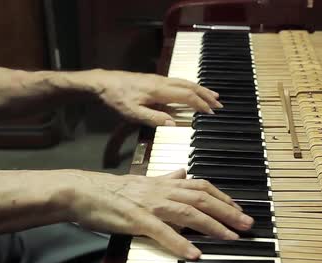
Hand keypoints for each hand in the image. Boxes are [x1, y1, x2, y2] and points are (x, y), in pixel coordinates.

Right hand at [56, 169, 253, 258]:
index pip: (200, 186)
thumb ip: (165, 178)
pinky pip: (162, 231)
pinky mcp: (137, 219)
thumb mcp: (143, 180)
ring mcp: (150, 205)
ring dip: (213, 225)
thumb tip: (182, 173)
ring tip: (231, 238)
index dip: (223, 196)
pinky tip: (194, 253)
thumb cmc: (112, 190)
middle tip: (247, 224)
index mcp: (163, 183)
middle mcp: (161, 191)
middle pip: (202, 199)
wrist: (84, 191)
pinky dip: (179, 243)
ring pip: (188, 212)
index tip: (238, 207)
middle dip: (228, 211)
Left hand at [82, 69, 222, 126]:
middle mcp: (162, 82)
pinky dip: (190, 87)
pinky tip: (191, 91)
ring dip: (200, 89)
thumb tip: (173, 123)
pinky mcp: (154, 80)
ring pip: (185, 82)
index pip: (186, 96)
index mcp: (159, 90)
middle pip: (190, 86)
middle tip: (219, 103)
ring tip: (212, 95)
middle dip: (206, 94)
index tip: (212, 113)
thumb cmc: (116, 99)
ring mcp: (158, 79)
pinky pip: (178, 82)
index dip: (200, 105)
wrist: (102, 82)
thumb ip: (153, 118)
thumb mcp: (132, 113)